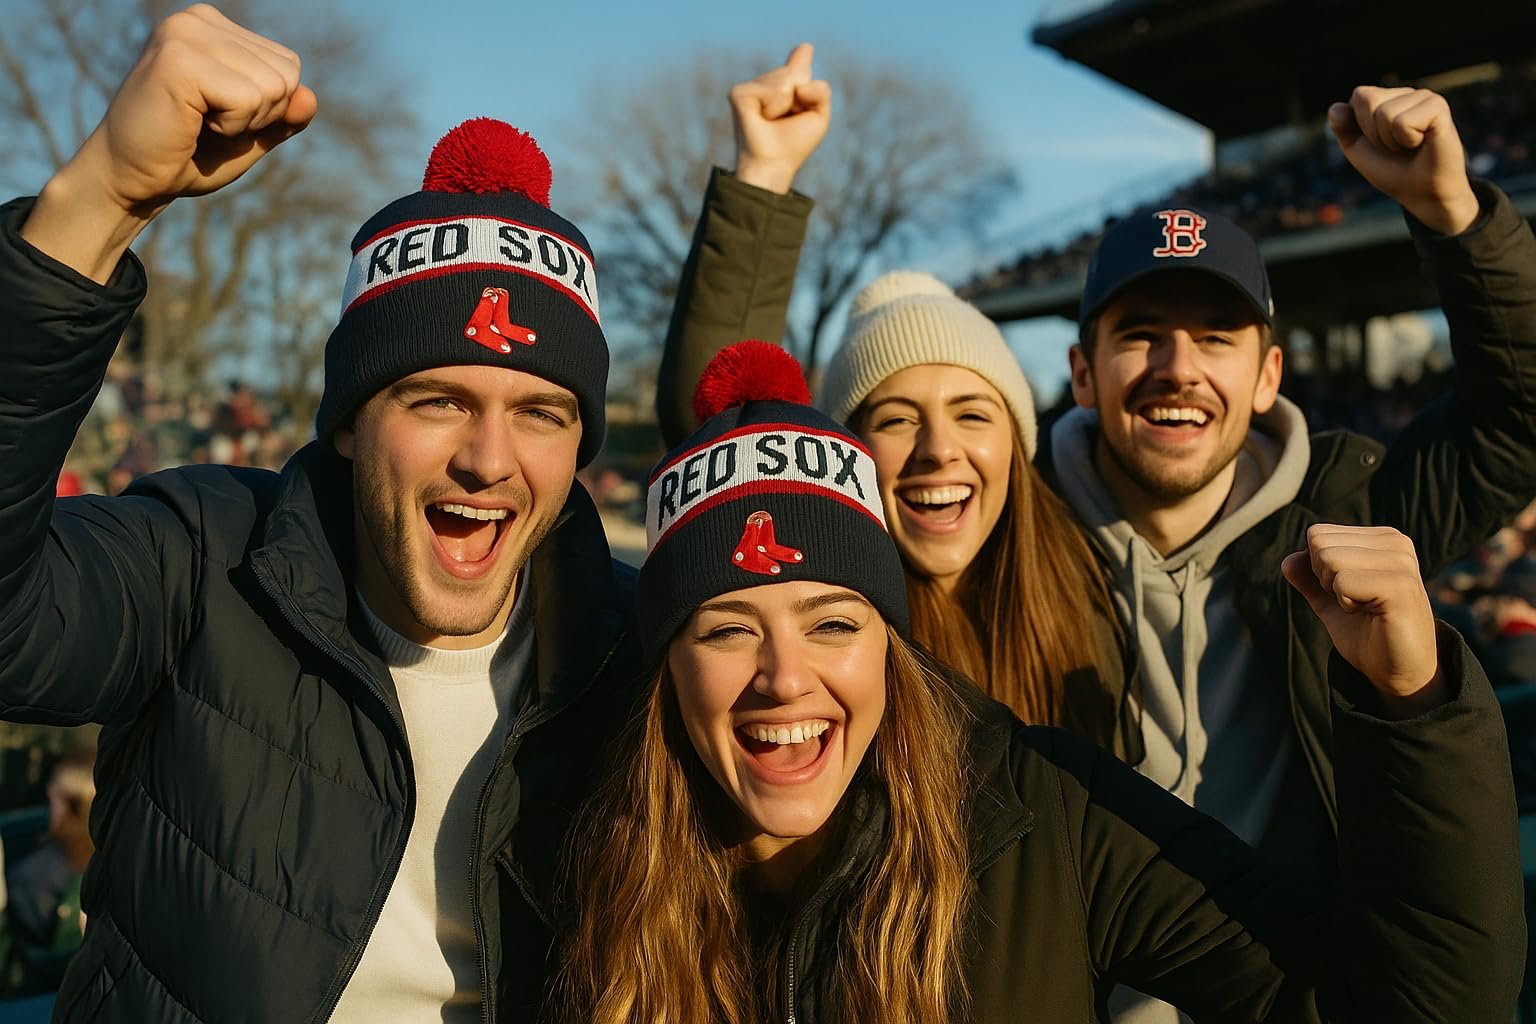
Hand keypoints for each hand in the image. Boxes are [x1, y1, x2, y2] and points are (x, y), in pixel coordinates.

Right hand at [22, 4, 315, 281]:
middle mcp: (198, 19)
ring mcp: (185, 33)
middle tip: (207, 125)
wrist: (132, 180)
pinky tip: (190, 123)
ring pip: (273, 88)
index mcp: (215, 28)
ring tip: (197, 122)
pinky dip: (231, 126)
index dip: (268, 110)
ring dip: (243, 122)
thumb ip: (284, 116)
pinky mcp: (177, 58)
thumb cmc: (188, 157)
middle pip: (287, 75)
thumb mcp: (250, 135)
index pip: (290, 67)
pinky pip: (248, 100)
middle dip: (259, 116)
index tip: (218, 117)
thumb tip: (310, 97)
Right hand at [728, 43, 830, 193]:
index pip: (799, 60)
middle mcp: (767, 82)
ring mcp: (751, 86)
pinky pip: (771, 90)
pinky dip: (775, 107)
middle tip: (786, 120)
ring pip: (785, 80)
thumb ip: (822, 91)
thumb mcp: (819, 116)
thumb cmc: (794, 144)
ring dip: (787, 105)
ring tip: (774, 121)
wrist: (774, 164)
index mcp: (786, 86)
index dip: (801, 59)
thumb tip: (800, 86)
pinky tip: (762, 119)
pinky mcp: (739, 93)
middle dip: (801, 99)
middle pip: (798, 72)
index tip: (803, 52)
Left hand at [1282, 525, 1444, 716]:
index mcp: (1381, 539)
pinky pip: (1343, 582)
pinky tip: (1371, 614)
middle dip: (1324, 578)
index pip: (1317, 533)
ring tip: (1365, 608)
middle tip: (1356, 602)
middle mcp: (1395, 543)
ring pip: (1329, 559)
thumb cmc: (1368, 634)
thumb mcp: (1331, 602)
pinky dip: (1346, 604)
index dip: (1318, 569)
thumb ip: (1309, 578)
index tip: (1348, 592)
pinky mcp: (1400, 585)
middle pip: (1319, 543)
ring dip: (1336, 592)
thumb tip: (1289, 560)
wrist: (1400, 672)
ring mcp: (1401, 562)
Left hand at [1327, 86, 1477, 235]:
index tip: (1379, 142)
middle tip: (1395, 146)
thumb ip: (1342, 127)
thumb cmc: (1391, 170)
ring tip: (1409, 146)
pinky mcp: (1438, 106)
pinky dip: (1406, 140)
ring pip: (1385, 113)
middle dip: (1374, 133)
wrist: (1420, 192)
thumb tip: (1335, 108)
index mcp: (1387, 99)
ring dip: (1391, 140)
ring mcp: (1424, 97)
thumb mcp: (1357, 149)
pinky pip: (1403, 122)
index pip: (1359, 96)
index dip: (1361, 127)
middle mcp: (1406, 93)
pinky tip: (1421, 142)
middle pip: (1368, 100)